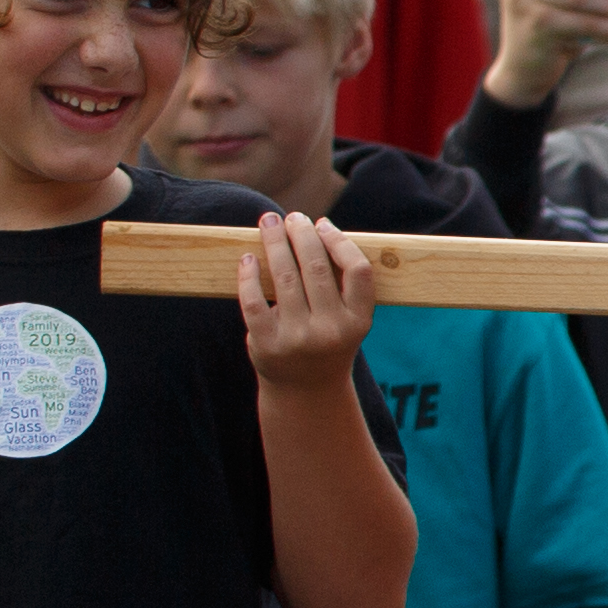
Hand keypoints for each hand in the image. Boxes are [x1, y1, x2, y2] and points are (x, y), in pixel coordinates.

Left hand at [233, 206, 377, 377]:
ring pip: (284, 277)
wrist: (306, 391)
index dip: (339, 241)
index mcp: (358, 321)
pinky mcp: (267, 343)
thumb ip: (339, 284)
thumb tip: (317, 228)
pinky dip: (249, 275)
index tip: (323, 224)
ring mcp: (298, 338)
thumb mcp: (347, 320)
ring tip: (268, 223)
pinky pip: (254, 300)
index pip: (358, 270)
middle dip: (302, 234)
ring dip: (274, 243)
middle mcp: (331, 330)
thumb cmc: (327, 342)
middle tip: (293, 217)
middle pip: (317, 268)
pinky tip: (248, 257)